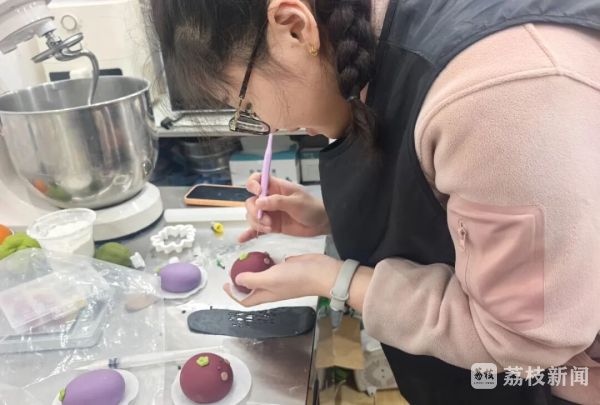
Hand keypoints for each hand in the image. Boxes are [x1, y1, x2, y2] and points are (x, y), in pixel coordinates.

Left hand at [223, 254, 340, 305]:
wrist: (322, 273)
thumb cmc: (296, 278)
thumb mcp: (270, 279)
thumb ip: (252, 280)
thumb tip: (237, 281)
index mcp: (266, 294)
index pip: (246, 300)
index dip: (234, 294)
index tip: (225, 284)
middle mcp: (272, 288)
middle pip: (252, 288)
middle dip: (241, 281)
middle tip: (235, 267)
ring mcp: (280, 279)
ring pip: (262, 277)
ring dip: (253, 270)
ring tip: (246, 259)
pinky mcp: (288, 268)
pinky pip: (272, 267)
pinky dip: (265, 262)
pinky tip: (264, 253)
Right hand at [238, 174, 329, 242]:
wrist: (321, 224)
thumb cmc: (312, 208)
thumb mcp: (296, 202)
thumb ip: (278, 202)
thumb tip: (258, 202)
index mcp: (276, 187)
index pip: (257, 179)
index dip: (253, 184)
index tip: (257, 193)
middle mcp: (269, 199)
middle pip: (251, 202)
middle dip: (255, 212)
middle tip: (267, 221)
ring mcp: (269, 213)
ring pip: (252, 216)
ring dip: (257, 223)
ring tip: (270, 228)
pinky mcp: (271, 226)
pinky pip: (257, 229)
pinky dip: (249, 233)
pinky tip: (242, 239)